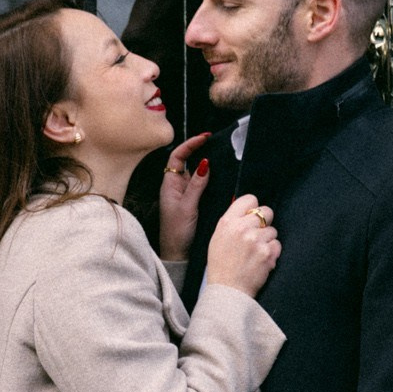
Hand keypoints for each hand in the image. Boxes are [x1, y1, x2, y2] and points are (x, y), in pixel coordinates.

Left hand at [158, 132, 212, 260]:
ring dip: (208, 164)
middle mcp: (177, 186)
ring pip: (197, 173)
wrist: (178, 254)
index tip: (204, 138)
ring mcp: (187, 194)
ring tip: (222, 156)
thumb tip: (204, 163)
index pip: (177, 156)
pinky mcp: (195, 202)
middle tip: (216, 142)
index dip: (189, 145)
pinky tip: (222, 176)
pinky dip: (212, 179)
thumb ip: (196, 185)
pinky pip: (203, 185)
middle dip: (200, 150)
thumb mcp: (187, 207)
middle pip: (188, 161)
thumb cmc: (176, 232)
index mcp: (170, 184)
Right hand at [204, 192, 280, 297]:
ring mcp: (256, 240)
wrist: (227, 290)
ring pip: (273, 230)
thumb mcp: (218, 238)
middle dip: (265, 222)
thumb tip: (248, 211)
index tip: (253, 216)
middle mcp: (242, 228)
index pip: (250, 199)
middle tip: (258, 235)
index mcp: (227, 222)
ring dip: (267, 240)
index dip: (253, 208)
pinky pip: (277, 245)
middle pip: (266, 211)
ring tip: (255, 253)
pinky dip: (272, 253)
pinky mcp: (267, 253)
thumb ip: (232, 222)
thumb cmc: (221, 266)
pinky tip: (261, 260)